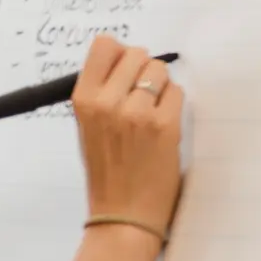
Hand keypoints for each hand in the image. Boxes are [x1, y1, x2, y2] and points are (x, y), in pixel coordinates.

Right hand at [68, 37, 186, 238]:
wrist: (123, 215)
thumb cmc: (107, 173)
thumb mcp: (88, 129)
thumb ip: (101, 94)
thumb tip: (127, 61)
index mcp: (83, 101)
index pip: (103, 46)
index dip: (119, 54)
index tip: (124, 70)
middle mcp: (107, 102)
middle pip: (136, 53)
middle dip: (143, 69)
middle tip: (142, 96)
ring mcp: (136, 113)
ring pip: (159, 70)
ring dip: (161, 86)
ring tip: (152, 113)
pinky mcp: (164, 125)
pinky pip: (176, 92)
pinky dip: (173, 105)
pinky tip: (163, 127)